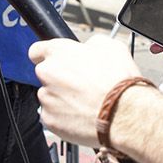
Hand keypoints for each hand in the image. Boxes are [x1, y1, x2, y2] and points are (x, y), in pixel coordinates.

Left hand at [31, 35, 145, 147]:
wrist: (124, 114)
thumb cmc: (118, 82)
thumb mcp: (111, 46)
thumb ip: (90, 43)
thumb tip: (86, 48)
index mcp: (59, 52)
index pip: (37, 50)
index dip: (47, 55)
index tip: (54, 61)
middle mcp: (48, 73)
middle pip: (46, 75)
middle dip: (60, 79)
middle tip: (82, 86)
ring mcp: (47, 98)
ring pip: (50, 97)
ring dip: (63, 99)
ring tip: (86, 103)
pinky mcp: (49, 119)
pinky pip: (52, 116)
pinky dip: (64, 117)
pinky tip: (82, 115)